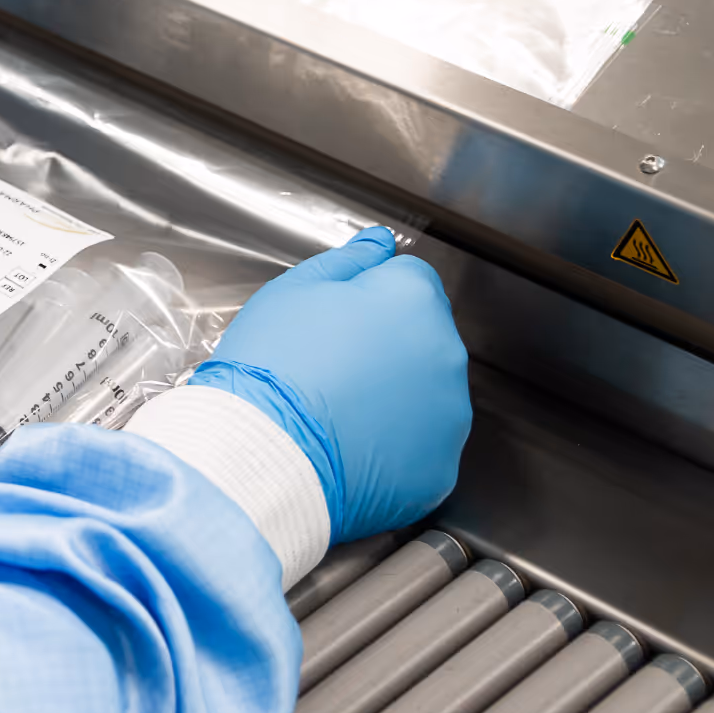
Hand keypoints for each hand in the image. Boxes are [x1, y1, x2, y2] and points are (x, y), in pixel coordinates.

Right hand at [190, 228, 469, 542]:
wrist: (263, 454)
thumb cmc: (272, 363)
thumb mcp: (295, 290)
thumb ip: (349, 259)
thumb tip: (380, 242)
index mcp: (415, 299)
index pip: (407, 279)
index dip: (367, 296)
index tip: (334, 321)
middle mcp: (448, 353)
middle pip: (422, 337)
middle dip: (388, 345)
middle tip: (329, 367)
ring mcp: (449, 417)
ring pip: (426, 393)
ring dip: (395, 396)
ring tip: (336, 412)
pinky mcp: (440, 470)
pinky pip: (421, 448)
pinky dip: (394, 449)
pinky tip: (350, 449)